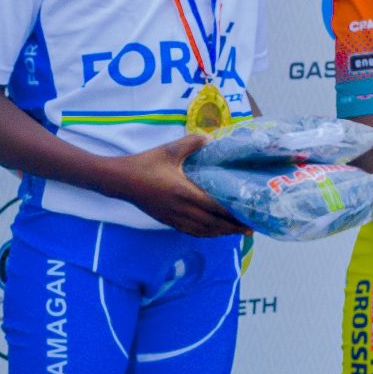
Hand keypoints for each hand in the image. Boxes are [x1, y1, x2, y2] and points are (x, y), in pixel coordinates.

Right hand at [114, 135, 243, 237]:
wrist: (122, 181)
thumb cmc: (145, 164)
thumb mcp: (169, 150)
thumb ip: (191, 143)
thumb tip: (210, 139)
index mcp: (184, 192)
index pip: (215, 207)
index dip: (233, 214)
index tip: (248, 216)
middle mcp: (181, 209)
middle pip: (213, 224)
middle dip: (232, 227)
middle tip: (250, 228)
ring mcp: (174, 217)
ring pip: (203, 231)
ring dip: (221, 233)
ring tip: (235, 232)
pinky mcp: (168, 221)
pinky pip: (191, 231)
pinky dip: (206, 234)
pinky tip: (212, 232)